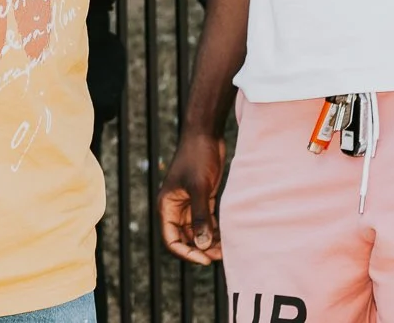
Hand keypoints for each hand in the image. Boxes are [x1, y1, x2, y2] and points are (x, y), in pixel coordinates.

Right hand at [158, 129, 226, 264]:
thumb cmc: (197, 157)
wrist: (206, 134)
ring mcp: (189, 203)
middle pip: (184, 238)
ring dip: (208, 241)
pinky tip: (226, 237)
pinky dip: (214, 230)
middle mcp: (175, 207)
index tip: (205, 259)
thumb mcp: (199, 188)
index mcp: (167, 206)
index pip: (171, 239)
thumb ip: (200, 217)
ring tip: (224, 249)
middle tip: (218, 256)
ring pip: (197, 231)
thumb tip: (202, 245)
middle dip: (199, 249)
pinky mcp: (202, 198)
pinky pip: (206, 221)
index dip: (186, 253)